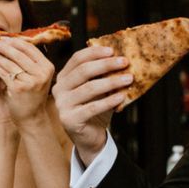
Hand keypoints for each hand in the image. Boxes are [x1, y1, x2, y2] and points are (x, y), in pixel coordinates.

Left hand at [0, 37, 54, 123]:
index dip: (17, 42)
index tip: (6, 38)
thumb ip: (32, 62)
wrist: (31, 118)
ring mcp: (30, 81)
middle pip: (20, 54)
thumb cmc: (32, 95)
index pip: (31, 49)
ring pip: (10, 63)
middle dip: (5, 46)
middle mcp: (41, 74)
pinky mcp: (18, 88)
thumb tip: (16, 42)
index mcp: (48, 68)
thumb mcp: (38, 77)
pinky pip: (4, 72)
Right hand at [52, 46, 131, 165]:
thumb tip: (120, 58)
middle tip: (124, 62)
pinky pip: (92, 107)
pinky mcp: (70, 120)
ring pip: (89, 88)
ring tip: (128, 79)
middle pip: (83, 71)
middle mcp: (59, 89)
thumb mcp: (99, 89)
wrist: (90, 137)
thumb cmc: (95, 109)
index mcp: (64, 77)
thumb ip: (103, 75)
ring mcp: (62, 105)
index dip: (94, 53)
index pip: (77, 59)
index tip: (113, 50)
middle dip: (106, 65)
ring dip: (111, 82)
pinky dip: (109, 101)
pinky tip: (121, 96)